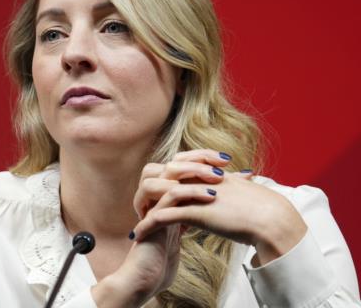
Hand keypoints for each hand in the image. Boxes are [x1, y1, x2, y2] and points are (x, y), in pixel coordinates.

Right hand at [92, 149, 230, 306]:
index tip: (226, 160)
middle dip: (198, 159)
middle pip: (172, 162)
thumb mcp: (188, 226)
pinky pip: (169, 195)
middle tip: (222, 164)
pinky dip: (190, 192)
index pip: (180, 162)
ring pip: (165, 173)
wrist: (149, 276)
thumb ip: (201, 207)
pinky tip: (211, 195)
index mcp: (164, 193)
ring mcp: (152, 203)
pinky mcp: (152, 216)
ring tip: (217, 178)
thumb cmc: (167, 255)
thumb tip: (227, 194)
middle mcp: (156, 194)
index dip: (201, 157)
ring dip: (193, 172)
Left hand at [132, 151, 307, 265]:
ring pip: (157, 197)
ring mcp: (194, 194)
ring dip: (143, 211)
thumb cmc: (262, 208)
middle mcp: (196, 179)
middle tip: (140, 211)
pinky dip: (147, 225)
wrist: (272, 218)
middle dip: (147, 195)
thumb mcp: (242, 190)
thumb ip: (234, 183)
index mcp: (206, 172)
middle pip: (160, 179)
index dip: (163, 184)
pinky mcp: (194, 211)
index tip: (155, 200)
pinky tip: (138, 235)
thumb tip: (241, 179)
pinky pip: (162, 217)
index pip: (176, 171)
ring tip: (136, 225)